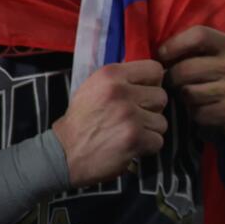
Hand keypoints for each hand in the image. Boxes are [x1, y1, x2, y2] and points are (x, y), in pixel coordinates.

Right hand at [51, 61, 167, 186]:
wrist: (62, 154)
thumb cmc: (81, 120)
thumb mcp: (93, 88)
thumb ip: (122, 80)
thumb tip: (153, 76)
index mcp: (110, 75)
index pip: (154, 69)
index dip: (152, 84)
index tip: (142, 95)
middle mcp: (121, 92)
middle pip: (161, 97)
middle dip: (150, 110)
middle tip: (132, 119)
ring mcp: (129, 115)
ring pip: (162, 121)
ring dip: (149, 130)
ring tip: (128, 133)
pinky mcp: (134, 138)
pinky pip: (158, 140)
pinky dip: (146, 147)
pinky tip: (129, 146)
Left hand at [155, 25, 224, 142]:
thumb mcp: (219, 58)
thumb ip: (194, 52)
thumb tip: (157, 56)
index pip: (198, 35)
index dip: (174, 45)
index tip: (163, 57)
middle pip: (185, 70)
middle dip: (172, 80)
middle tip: (174, 85)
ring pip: (189, 94)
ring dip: (184, 100)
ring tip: (192, 99)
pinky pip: (199, 114)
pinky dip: (196, 116)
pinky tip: (206, 112)